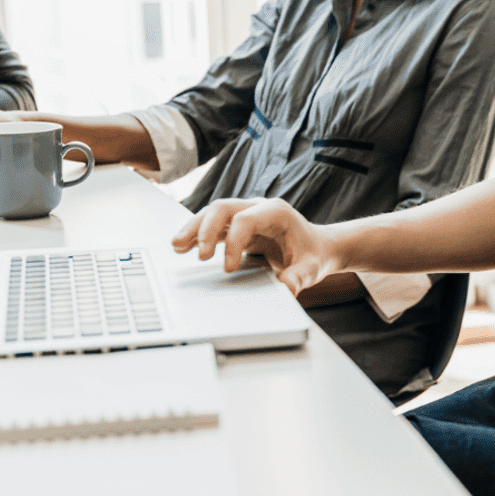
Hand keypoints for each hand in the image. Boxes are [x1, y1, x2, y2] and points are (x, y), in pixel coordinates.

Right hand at [171, 197, 340, 293]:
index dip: (233, 242)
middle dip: (205, 229)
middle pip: (223, 208)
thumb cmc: (314, 254)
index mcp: (277, 212)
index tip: (227, 269)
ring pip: (213, 213)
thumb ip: (300, 277)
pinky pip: (214, 225)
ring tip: (176, 246)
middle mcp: (258, 207)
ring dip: (194, 228)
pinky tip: (183, 247)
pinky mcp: (238, 224)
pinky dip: (198, 234)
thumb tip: (287, 288)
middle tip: (197, 255)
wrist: (318, 247)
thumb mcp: (312, 268)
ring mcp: (246, 213)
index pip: (245, 219)